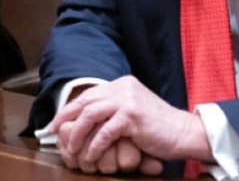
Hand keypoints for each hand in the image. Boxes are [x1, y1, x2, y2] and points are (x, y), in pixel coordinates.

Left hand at [49, 76, 212, 168]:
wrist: (184, 132)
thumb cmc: (158, 127)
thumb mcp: (133, 110)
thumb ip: (113, 109)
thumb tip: (84, 119)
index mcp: (121, 84)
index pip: (88, 94)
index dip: (69, 108)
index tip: (56, 123)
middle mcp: (123, 87)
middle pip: (85, 101)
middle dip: (65, 118)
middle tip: (54, 134)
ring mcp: (127, 100)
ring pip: (90, 115)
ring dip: (77, 133)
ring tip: (72, 148)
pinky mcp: (132, 116)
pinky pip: (105, 132)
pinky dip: (95, 145)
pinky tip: (91, 155)